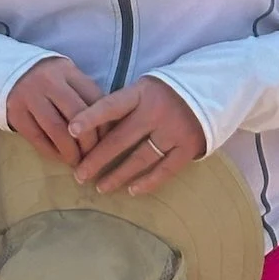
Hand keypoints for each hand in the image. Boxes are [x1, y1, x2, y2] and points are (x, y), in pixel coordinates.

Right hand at [4, 56, 103, 168]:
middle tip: (94, 158)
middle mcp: (48, 80)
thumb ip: (84, 95)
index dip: (104, 123)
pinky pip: (38, 139)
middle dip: (89, 142)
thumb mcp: (66, 77)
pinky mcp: (16, 113)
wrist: (7, 72)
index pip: (93, 97)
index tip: (109, 141)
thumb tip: (110, 127)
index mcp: (66, 70)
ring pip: (57, 130)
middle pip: (77, 115)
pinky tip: (61, 158)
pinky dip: (53, 153)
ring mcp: (30, 96)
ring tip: (78, 163)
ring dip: (71, 152)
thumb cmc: (47, 80)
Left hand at [69, 77, 207, 195]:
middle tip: (79, 174)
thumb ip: (123, 106)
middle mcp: (156, 112)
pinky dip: (147, 182)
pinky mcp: (188, 148)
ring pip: (140, 158)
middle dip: (97, 158)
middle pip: (121, 139)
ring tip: (100, 187)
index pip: (111, 105)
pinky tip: (130, 190)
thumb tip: (91, 127)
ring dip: (118, 175)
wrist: (207, 92)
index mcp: (141, 93)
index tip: (71, 129)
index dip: (90, 117)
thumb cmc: (164, 93)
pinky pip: (164, 170)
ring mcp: (173, 131)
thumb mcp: (143, 89)